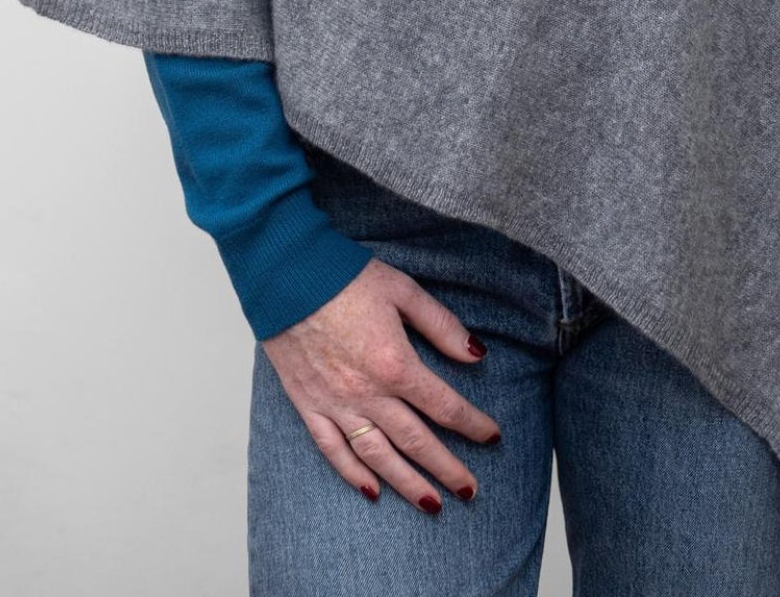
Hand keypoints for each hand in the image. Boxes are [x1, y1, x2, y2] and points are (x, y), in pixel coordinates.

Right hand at [260, 255, 500, 511]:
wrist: (287, 275)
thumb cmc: (345, 277)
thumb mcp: (403, 290)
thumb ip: (441, 325)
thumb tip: (476, 354)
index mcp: (395, 364)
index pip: (445, 406)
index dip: (473, 425)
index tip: (492, 436)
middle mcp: (368, 393)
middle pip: (416, 442)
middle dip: (447, 469)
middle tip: (470, 491)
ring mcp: (336, 404)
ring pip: (378, 457)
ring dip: (408, 484)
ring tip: (432, 505)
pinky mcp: (308, 405)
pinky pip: (333, 450)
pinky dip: (353, 475)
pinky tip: (372, 491)